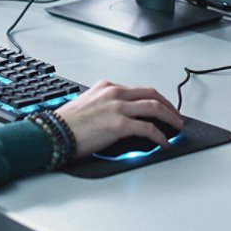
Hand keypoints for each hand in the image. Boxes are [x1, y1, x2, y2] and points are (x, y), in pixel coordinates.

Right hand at [54, 80, 182, 157]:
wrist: (53, 132)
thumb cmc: (65, 123)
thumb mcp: (87, 104)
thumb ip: (105, 106)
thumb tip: (118, 118)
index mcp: (107, 87)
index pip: (137, 89)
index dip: (154, 98)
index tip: (160, 106)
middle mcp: (115, 93)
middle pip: (152, 94)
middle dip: (168, 105)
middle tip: (175, 115)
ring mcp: (118, 108)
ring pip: (155, 107)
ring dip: (170, 117)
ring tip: (177, 127)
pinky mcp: (120, 124)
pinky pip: (148, 128)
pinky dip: (160, 136)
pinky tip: (163, 142)